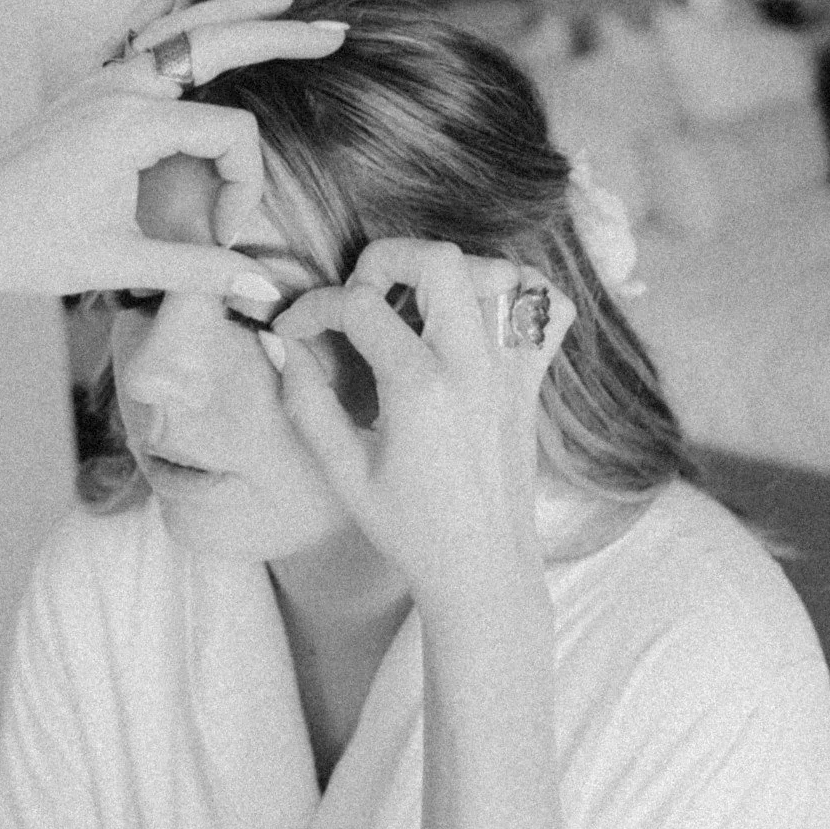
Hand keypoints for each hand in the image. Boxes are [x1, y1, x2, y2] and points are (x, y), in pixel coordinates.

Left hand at [0, 0, 346, 300]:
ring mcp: (99, 83)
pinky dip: (187, 26)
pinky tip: (204, 20)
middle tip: (336, 35)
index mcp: (129, 125)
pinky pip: (149, 43)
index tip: (221, 238)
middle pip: (218, 44)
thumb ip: (200, 273)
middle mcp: (117, 89)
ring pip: (182, 29)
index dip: (244, 189)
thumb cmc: (28, 249)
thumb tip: (267, 294)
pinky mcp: (88, 92)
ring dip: (236, 14)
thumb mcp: (122, 264)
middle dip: (280, 39)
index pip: (230, 135)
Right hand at [270, 239, 576, 591]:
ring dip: (449, 273)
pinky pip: (549, 311)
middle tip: (362, 296)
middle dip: (386, 260)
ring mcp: (511, 370)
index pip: (359, 305)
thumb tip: (280, 344)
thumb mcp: (344, 472)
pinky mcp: (532, 382)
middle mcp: (473, 367)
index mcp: (420, 387)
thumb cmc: (411, 529)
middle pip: (439, 261)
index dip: (313, 308)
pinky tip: (480, 314)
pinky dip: (520, 295)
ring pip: (497, 275)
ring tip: (415, 304)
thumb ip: (306, 401)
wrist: (482, 568)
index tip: (294, 331)